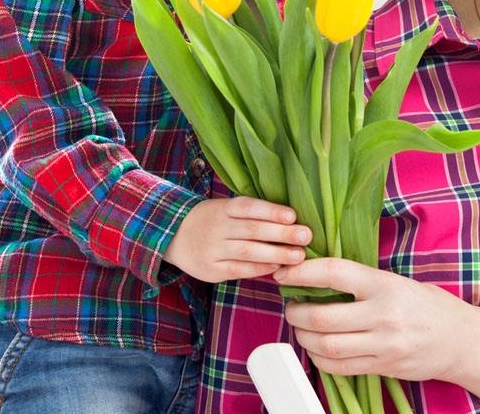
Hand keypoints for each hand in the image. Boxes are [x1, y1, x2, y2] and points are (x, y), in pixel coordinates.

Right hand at [163, 197, 311, 282]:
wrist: (172, 235)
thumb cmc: (212, 219)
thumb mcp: (225, 208)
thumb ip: (251, 213)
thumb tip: (290, 219)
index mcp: (223, 208)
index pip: (249, 207)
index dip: (271, 211)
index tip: (294, 216)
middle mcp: (217, 227)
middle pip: (252, 230)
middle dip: (281, 234)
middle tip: (306, 236)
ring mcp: (212, 249)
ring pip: (247, 252)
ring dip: (275, 254)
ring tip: (298, 256)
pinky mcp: (210, 270)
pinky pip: (238, 270)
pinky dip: (259, 269)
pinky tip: (277, 267)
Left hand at [276, 257, 469, 380]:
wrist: (459, 340)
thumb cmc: (425, 304)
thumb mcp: (396, 281)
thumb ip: (362, 281)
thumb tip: (317, 276)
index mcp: (384, 284)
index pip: (334, 272)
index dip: (303, 272)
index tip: (285, 273)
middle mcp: (383, 315)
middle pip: (322, 317)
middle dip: (296, 313)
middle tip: (292, 306)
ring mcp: (383, 345)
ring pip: (326, 346)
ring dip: (304, 338)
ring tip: (302, 327)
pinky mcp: (382, 368)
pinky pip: (339, 367)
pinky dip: (319, 358)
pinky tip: (318, 348)